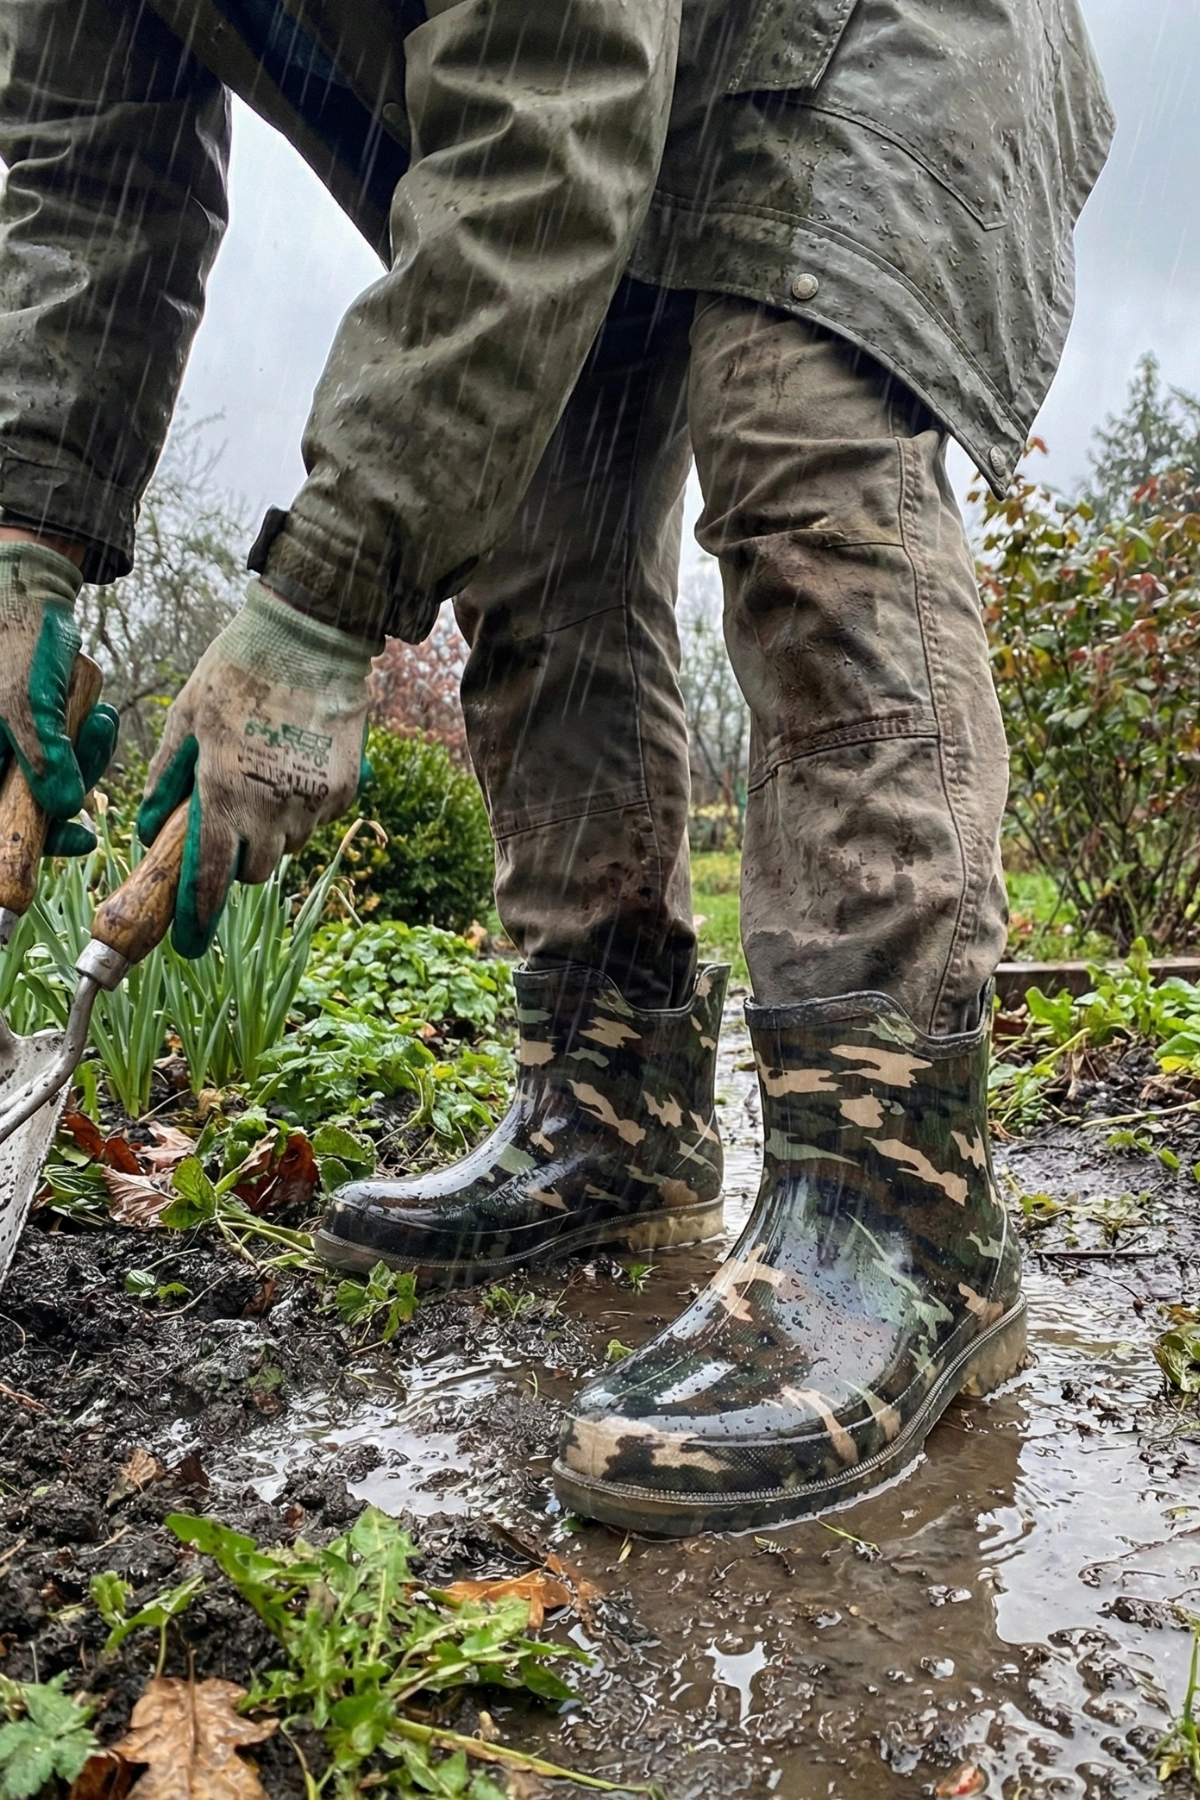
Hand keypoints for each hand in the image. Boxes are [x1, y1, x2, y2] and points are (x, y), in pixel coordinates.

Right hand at [0, 539, 118, 837]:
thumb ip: (43, 758)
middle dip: (74, 777)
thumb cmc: (17, 641)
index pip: (3, 821)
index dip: (39, 839)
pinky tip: (99, 713)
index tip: (83, 839)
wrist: (27, 594)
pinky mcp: (36, 729)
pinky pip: (67, 752)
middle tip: (98, 734)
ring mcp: (11, 743)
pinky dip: (88, 740)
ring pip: (57, 777)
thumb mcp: (26, 703)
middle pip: (35, 802)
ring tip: (100, 718)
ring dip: (87, 755)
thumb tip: (64, 810)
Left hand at [138, 580, 374, 957]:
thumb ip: (165, 780)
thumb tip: (149, 829)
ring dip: (271, 832)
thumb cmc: (238, 671)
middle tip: (228, 822)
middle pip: (254, 872)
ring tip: (262, 779)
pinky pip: (317, 818)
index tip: (188, 943)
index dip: (197, 917)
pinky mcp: (344, 789)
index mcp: (224, 792)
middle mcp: (273, 807)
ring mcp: (314, 802)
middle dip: (237, 860)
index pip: (210, 877)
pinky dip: (301, 806)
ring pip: (288, 847)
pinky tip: (292, 763)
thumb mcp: (186, 718)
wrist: (312, 638)